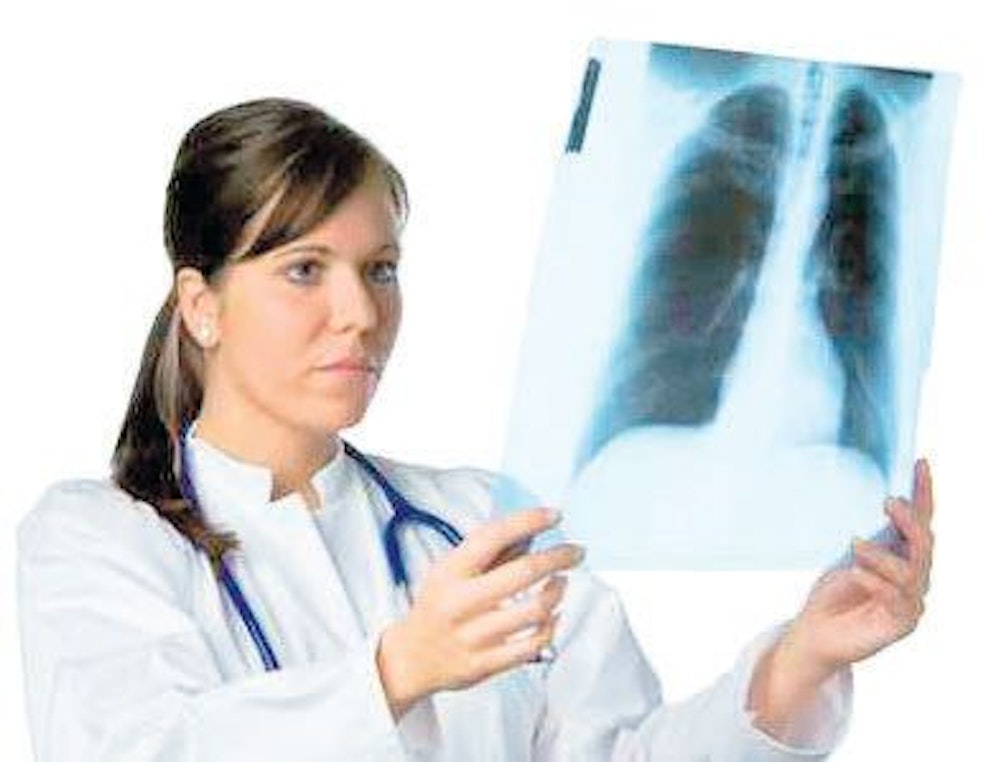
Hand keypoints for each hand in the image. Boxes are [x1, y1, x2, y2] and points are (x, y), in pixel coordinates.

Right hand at [376, 508, 582, 718]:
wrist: (412, 658)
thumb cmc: (438, 606)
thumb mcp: (451, 570)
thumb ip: (491, 551)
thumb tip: (531, 530)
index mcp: (450, 573)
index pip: (493, 537)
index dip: (528, 521)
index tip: (552, 515)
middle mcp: (461, 603)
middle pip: (524, 573)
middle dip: (559, 557)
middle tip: (575, 551)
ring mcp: (474, 636)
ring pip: (535, 610)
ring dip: (557, 591)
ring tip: (561, 581)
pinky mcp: (486, 664)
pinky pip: (533, 645)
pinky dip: (551, 626)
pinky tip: (554, 614)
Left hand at [749, 458, 934, 739]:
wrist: (815, 632)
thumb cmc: (832, 593)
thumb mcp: (848, 554)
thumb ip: (868, 534)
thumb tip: (876, 498)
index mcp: (903, 556)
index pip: (921, 520)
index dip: (923, 492)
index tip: (920, 462)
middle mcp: (915, 577)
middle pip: (924, 543)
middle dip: (910, 520)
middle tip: (888, 502)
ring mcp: (911, 602)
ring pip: (911, 571)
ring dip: (883, 554)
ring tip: (855, 544)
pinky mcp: (900, 624)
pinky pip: (896, 599)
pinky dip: (876, 581)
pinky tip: (858, 572)